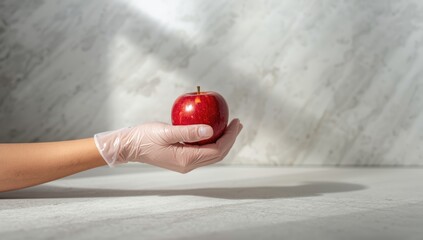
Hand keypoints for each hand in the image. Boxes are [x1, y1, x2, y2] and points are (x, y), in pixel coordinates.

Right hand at [94, 119, 242, 172]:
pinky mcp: (181, 158)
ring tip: (229, 126)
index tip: (236, 122)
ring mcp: (185, 163)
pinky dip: (211, 141)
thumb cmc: (145, 138)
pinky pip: (202, 151)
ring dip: (222, 140)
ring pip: (211, 153)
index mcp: (187, 159)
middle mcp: (188, 164)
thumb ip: (188, 131)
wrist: (129, 147)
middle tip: (237, 123)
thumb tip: (210, 129)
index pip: (217, 150)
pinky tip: (212, 130)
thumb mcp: (166, 132)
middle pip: (217, 154)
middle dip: (230, 139)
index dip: (229, 137)